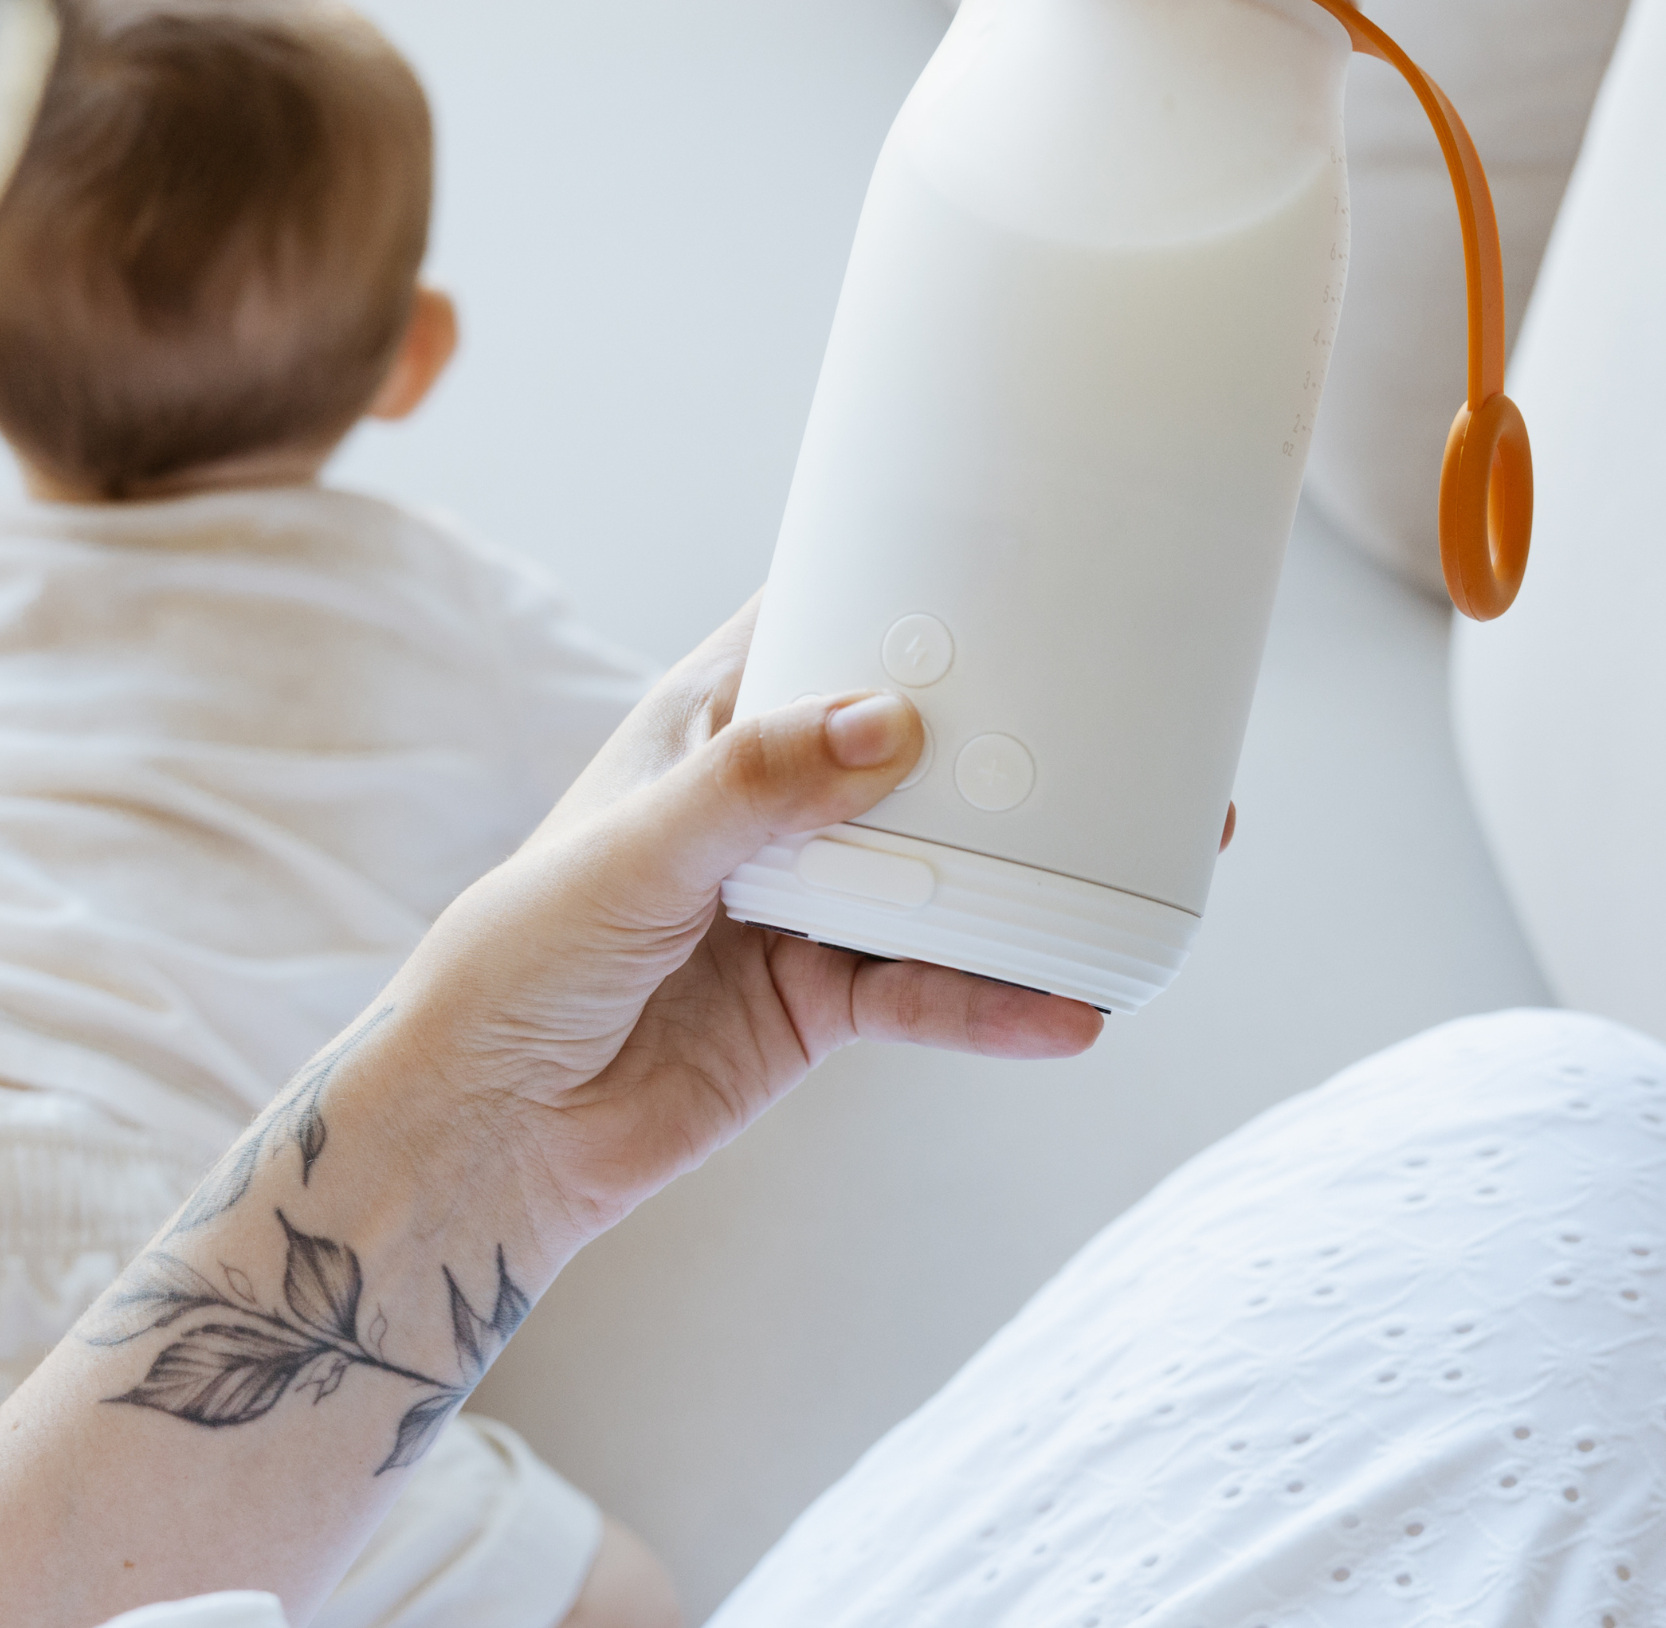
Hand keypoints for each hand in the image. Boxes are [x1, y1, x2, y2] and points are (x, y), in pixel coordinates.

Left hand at [392, 597, 1102, 1254]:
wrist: (489, 1135)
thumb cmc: (516, 962)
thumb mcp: (630, 853)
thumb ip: (753, 788)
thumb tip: (889, 724)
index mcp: (712, 728)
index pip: (820, 628)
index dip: (905, 595)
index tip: (1010, 573)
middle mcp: (771, 805)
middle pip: (912, 753)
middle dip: (1006, 742)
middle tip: (1112, 725)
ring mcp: (807, 903)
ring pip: (941, 872)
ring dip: (1027, 876)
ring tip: (1133, 870)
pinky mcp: (824, 999)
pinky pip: (928, 989)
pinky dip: (996, 1001)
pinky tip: (1067, 1009)